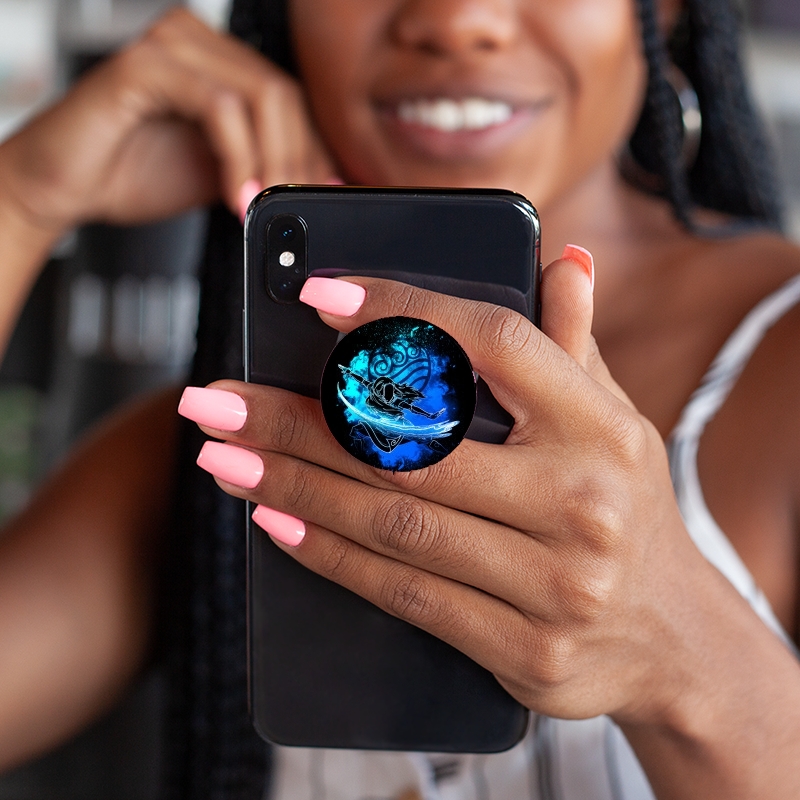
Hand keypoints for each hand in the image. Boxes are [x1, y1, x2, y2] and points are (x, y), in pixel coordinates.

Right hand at [0, 8, 335, 234]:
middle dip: (298, 161)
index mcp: (218, 62)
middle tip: (293, 207)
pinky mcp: (145, 65)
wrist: (64, 186)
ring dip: (272, 161)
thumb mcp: (220, 174)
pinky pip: (219, 106)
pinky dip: (238, 157)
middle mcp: (197, 42)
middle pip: (283, 94)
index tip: (321, 195)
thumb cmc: (131, 173)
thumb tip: (316, 182)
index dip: (313, 150)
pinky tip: (236, 195)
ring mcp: (170, 46)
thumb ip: (263, 167)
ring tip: (263, 206)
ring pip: (260, 96)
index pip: (289, 98)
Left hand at [183, 255, 715, 729]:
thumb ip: (572, 344)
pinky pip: (405, 595)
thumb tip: (560, 260)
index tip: (316, 296)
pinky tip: (274, 519)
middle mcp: (583, 500)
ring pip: (395, 522)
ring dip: (292, 483)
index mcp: (602, 426)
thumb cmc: (623, 506)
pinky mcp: (526, 650)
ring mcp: (556, 583)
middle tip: (215, 396)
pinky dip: (330, 554)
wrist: (672, 636)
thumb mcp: (614, 419)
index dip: (401, 315)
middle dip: (298, 418)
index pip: (492, 344)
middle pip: (413, 445)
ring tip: (221, 454)